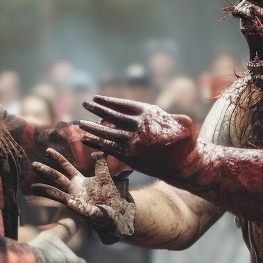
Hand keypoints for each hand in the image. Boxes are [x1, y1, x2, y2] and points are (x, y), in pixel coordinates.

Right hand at [31, 149, 134, 243]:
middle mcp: (76, 191)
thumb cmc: (110, 196)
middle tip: (34, 165)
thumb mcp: (105, 178)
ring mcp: (80, 203)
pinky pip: (82, 210)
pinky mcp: (90, 214)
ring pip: (61, 197)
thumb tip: (99, 152)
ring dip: (48, 192)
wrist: (120, 213)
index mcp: (80, 181)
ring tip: (34, 188)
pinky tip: (70, 202)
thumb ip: (101, 165)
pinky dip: (76, 206)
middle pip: (59, 180)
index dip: (58, 159)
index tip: (48, 151)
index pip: (66, 168)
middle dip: (46, 172)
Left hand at [77, 95, 198, 178]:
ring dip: (91, 127)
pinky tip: (85, 139)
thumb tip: (150, 116)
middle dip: (97, 109)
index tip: (96, 98)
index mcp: (148, 114)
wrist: (183, 163)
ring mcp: (132, 142)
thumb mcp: (180, 120)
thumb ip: (164, 114)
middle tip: (85, 104)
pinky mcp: (129, 156)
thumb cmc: (184, 141)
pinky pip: (108, 148)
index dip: (108, 101)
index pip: (123, 105)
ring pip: (107, 132)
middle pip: (112, 116)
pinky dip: (96, 143)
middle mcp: (137, 127)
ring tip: (79, 123)